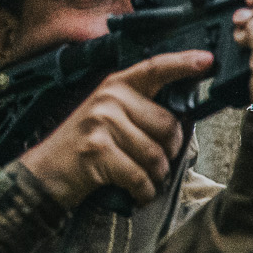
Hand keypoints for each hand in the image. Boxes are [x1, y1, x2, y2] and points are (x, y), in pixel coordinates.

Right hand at [19, 49, 213, 207]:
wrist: (45, 172)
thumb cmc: (85, 148)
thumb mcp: (109, 117)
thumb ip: (140, 111)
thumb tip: (182, 120)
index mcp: (116, 85)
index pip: (155, 68)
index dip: (183, 64)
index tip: (207, 61)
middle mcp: (109, 99)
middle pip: (169, 126)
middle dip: (169, 153)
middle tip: (153, 163)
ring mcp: (102, 123)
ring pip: (157, 156)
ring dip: (155, 177)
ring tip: (140, 178)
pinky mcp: (97, 151)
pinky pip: (140, 177)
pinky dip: (143, 192)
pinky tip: (135, 192)